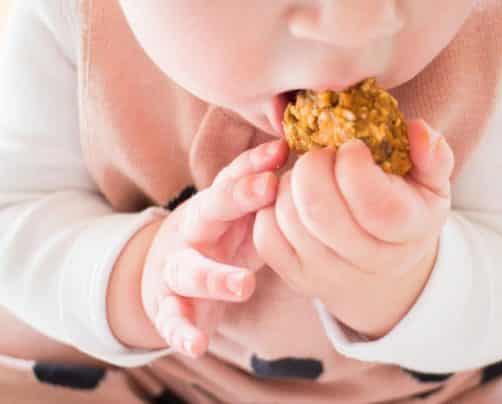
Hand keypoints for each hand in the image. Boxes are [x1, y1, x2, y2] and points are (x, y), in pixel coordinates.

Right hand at [109, 140, 287, 356]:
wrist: (167, 275)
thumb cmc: (219, 241)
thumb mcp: (241, 218)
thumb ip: (264, 196)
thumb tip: (308, 160)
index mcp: (214, 210)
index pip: (231, 179)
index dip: (253, 165)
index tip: (280, 151)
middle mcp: (193, 234)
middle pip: (208, 211)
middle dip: (236, 198)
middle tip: (269, 187)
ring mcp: (176, 270)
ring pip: (188, 270)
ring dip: (214, 277)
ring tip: (245, 285)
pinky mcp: (168, 307)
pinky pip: (171, 319)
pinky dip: (180, 332)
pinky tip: (196, 346)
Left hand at [254, 120, 453, 337]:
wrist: (381, 267)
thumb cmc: (405, 211)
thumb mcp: (430, 183)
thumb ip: (432, 155)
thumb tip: (417, 130)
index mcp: (409, 232)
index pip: (374, 204)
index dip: (354, 166)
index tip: (352, 147)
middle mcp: (369, 261)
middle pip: (320, 211)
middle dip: (312, 166)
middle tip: (321, 154)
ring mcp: (328, 274)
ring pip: (288, 219)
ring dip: (289, 183)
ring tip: (309, 176)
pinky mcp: (296, 276)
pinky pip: (266, 237)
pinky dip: (270, 207)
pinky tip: (290, 197)